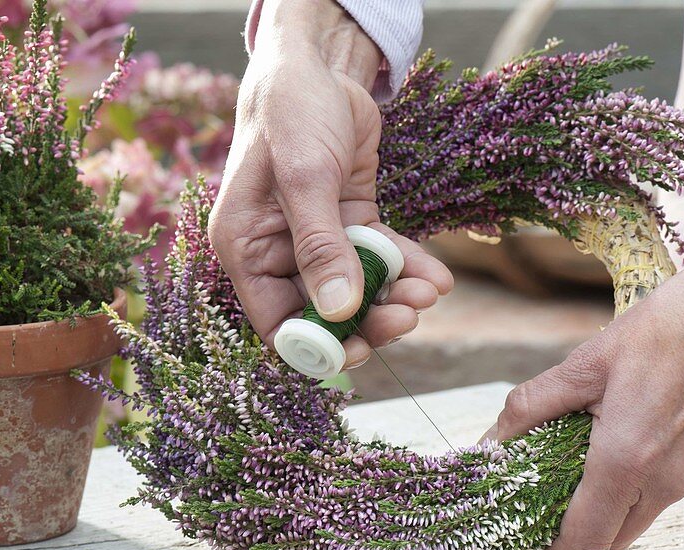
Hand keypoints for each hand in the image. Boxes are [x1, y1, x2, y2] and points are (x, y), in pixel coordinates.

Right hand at [209, 0, 451, 367]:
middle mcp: (277, 252)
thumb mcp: (304, 177)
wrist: (319, 63)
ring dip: (395, 295)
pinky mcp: (348, 221)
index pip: (277, 325)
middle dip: (369, 319)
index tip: (362, 351)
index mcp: (246, 249)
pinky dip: (407, 267)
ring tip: (430, 290)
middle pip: (323, 314)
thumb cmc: (292, 111)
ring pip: (358, 289)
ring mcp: (315, 239)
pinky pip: (379, 256)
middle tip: (410, 315)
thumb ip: (320, 245)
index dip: (318, 348)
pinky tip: (437, 276)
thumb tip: (338, 309)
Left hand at [485, 253, 683, 549]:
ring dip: (596, 524)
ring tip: (557, 495)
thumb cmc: (667, 328)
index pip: (582, 543)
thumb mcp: (586, 363)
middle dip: (567, 547)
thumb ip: (532, 406)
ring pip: (632, 526)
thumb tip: (492, 440)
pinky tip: (599, 465)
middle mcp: (663, 482)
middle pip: (608, 545)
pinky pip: (654, 501)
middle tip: (530, 525)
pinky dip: (622, 501)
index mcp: (627, 461)